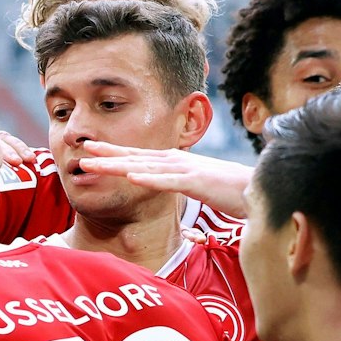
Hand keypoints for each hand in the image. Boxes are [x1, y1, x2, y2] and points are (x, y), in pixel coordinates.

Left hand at [75, 141, 252, 219]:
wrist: (257, 190)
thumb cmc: (228, 192)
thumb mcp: (197, 186)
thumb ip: (178, 184)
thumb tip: (161, 184)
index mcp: (175, 163)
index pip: (138, 157)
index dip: (114, 152)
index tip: (91, 150)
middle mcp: (176, 161)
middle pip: (135, 158)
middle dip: (108, 153)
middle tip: (83, 149)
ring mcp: (186, 170)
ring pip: (144, 167)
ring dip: (118, 165)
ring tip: (94, 163)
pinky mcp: (197, 183)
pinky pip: (168, 182)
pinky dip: (149, 179)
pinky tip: (131, 178)